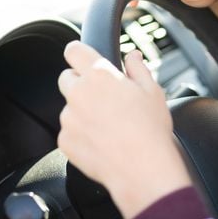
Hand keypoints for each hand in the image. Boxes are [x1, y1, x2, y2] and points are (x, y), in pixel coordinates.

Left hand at [57, 41, 191, 218]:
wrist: (142, 168)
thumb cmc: (150, 129)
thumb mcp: (153, 91)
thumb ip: (138, 68)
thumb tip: (132, 56)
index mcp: (99, 75)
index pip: (74, 50)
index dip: (79, 53)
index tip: (84, 59)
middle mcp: (78, 93)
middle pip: (66, 78)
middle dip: (81, 83)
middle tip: (103, 97)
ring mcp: (69, 118)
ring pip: (69, 107)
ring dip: (82, 111)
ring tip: (108, 125)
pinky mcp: (65, 140)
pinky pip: (69, 131)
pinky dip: (81, 134)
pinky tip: (102, 140)